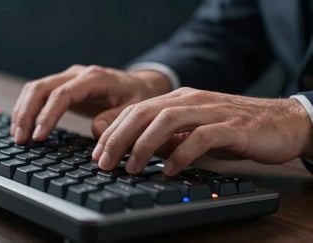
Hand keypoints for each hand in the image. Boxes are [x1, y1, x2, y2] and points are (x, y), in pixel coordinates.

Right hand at [11, 65, 170, 143]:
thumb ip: (117, 119)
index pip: (63, 94)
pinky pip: (39, 94)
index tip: (39, 136)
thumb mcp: (136, 108)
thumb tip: (95, 129)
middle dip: (27, 113)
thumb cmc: (138, 97)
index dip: (48, 115)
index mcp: (95, 78)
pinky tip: (23, 126)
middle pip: (41, 87)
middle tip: (21, 140)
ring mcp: (68, 78)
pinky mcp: (64, 87)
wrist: (140, 85)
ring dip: (22, 111)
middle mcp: (77, 74)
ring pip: (35, 88)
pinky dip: (28, 109)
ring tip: (17, 136)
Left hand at [92, 87, 312, 175]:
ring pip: (167, 120)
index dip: (113, 131)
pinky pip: (201, 138)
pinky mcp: (231, 127)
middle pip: (144, 112)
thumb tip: (142, 150)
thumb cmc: (233, 127)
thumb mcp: (194, 130)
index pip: (136, 110)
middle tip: (104, 163)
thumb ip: (170, 137)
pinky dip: (182, 154)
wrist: (280, 122)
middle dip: (119, 138)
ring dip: (144, 145)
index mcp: (179, 99)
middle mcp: (191, 100)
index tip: (98, 153)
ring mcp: (211, 111)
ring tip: (131, 168)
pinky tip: (170, 170)